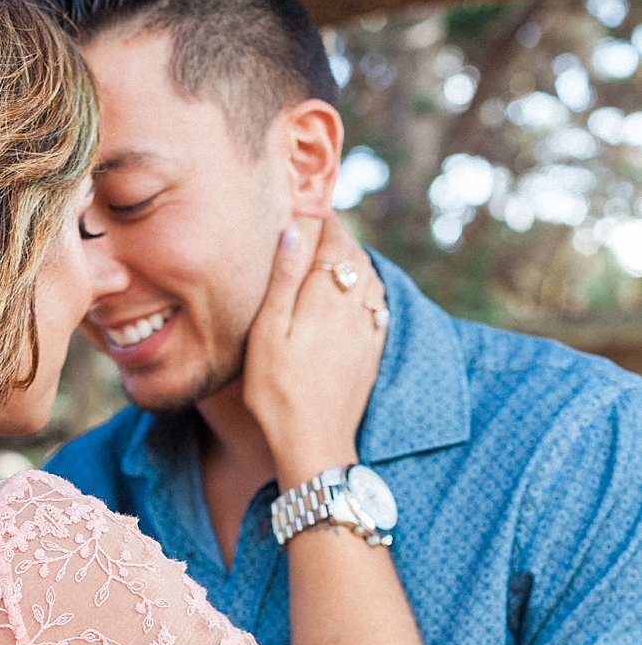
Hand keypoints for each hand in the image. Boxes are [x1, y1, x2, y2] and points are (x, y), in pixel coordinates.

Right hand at [243, 210, 387, 492]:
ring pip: (368, 277)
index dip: (319, 215)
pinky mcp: (373, 350)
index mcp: (327, 295)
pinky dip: (365, 287)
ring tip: (331, 250)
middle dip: (335, 233)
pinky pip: (376, 304)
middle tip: (316, 219)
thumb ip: (283, 280)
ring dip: (352, 259)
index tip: (304, 199)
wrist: (316, 444)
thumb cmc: (279, 393)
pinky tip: (354, 291)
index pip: (331, 236)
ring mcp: (368, 329)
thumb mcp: (267, 334)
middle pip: (352, 253)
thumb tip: (295, 229)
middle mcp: (356, 305)